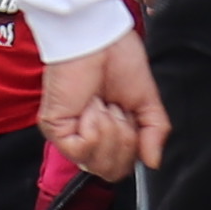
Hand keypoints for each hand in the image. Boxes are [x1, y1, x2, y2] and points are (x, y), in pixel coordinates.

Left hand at [44, 25, 175, 181]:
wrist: (98, 37)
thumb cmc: (117, 57)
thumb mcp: (147, 100)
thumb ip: (154, 132)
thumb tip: (153, 162)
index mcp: (110, 131)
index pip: (123, 166)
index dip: (134, 149)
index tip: (133, 118)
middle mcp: (88, 137)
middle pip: (111, 172)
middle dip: (125, 140)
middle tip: (119, 109)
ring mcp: (71, 135)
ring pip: (97, 165)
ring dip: (110, 131)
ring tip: (104, 103)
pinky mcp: (56, 129)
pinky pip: (83, 149)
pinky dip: (94, 126)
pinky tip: (90, 106)